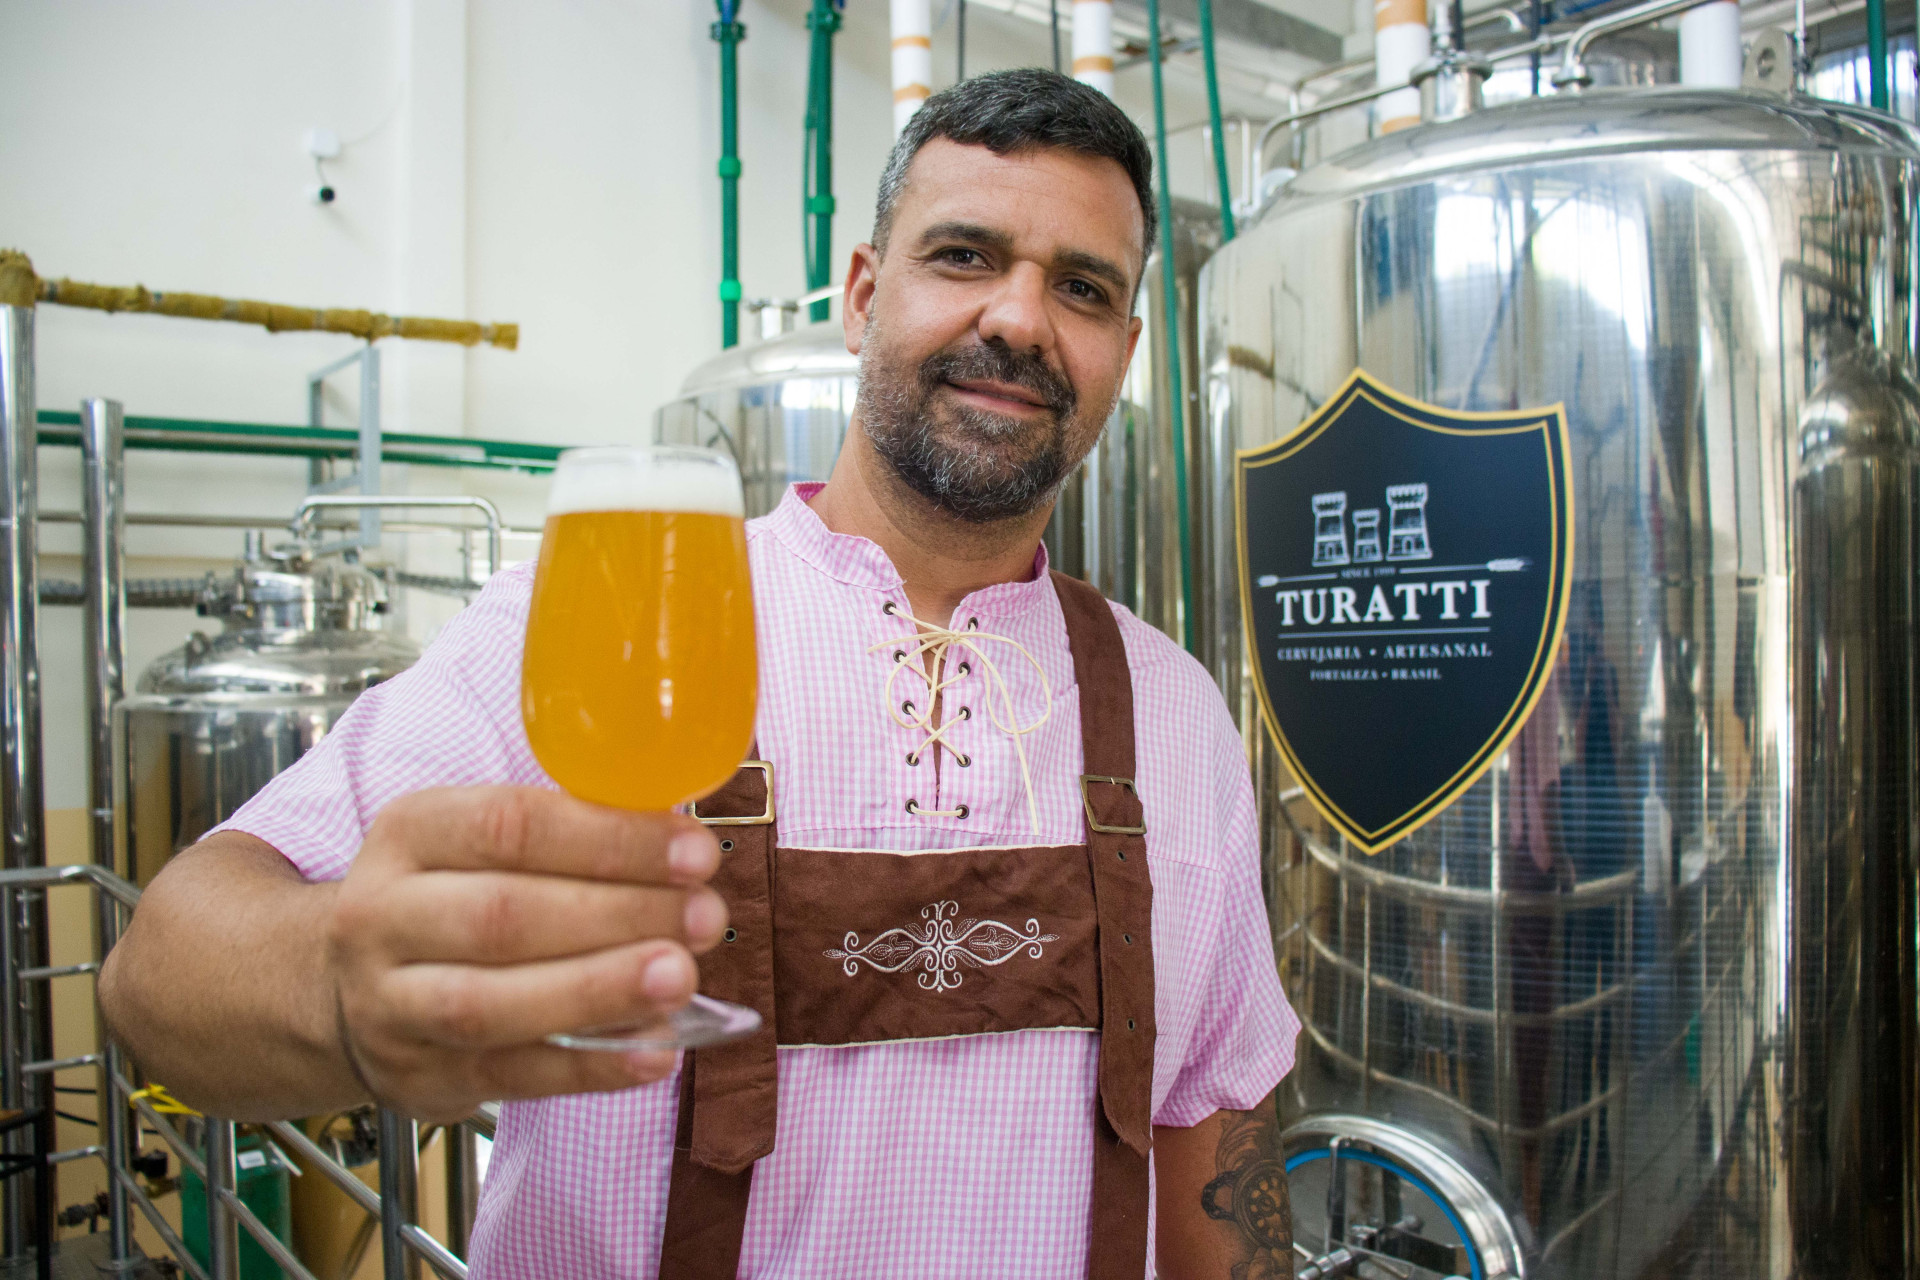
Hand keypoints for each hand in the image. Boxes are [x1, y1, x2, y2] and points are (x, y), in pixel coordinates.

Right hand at [326, 785, 725, 1121]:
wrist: (343, 988)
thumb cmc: (450, 897)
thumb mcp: (479, 842)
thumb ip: (569, 834)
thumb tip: (682, 844)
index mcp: (411, 833)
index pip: (511, 826)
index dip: (611, 839)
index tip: (694, 851)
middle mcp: (384, 916)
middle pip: (504, 917)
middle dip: (618, 915)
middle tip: (703, 917)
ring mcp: (392, 1005)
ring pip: (493, 1004)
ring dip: (600, 991)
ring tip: (681, 978)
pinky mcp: (420, 1077)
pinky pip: (512, 1077)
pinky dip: (592, 1067)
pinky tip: (656, 1048)